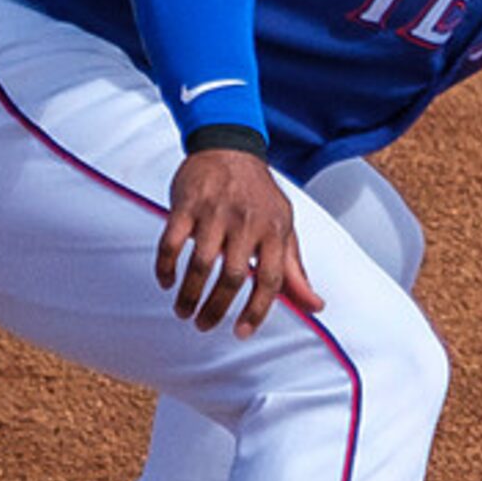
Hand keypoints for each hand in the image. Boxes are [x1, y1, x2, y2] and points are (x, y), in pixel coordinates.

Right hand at [158, 148, 324, 337]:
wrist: (230, 147)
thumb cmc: (260, 196)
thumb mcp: (285, 228)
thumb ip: (295, 270)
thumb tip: (316, 307)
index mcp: (275, 231)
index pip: (271, 280)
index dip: (257, 311)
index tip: (242, 333)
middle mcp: (247, 223)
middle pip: (233, 277)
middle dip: (217, 309)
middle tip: (204, 326)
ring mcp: (215, 213)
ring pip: (200, 264)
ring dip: (189, 295)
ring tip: (183, 312)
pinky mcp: (186, 204)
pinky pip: (171, 242)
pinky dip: (165, 266)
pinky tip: (165, 282)